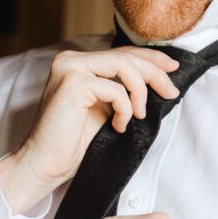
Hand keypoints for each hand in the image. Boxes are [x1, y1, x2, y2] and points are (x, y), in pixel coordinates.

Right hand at [0, 48, 179, 213]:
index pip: (121, 53)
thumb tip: (159, 82)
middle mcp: (70, 60)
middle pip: (125, 56)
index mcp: (78, 64)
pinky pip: (115, 89)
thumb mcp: (106, 110)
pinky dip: (124, 108)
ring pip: (123, 64)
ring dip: (141, 91)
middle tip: (171, 92)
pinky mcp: (71, 82)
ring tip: (140, 115)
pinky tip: (118, 126)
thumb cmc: (74, 144)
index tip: (172, 69)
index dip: (150, 59)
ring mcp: (69, 68)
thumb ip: (122, 91)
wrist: (45, 164)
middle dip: (155, 73)